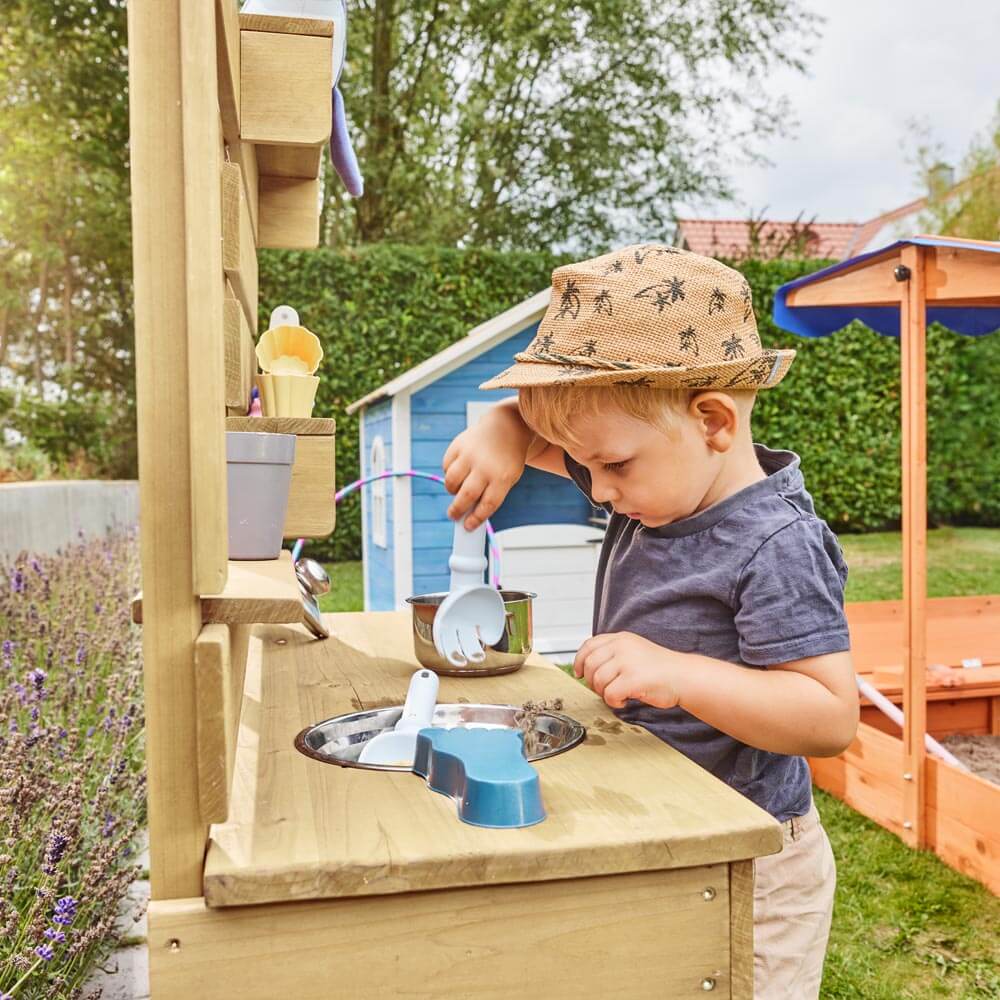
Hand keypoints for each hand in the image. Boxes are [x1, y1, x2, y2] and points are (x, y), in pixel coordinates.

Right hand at [442, 398, 534, 528]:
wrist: (506, 427)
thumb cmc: (506, 460)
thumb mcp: (507, 477)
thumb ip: (490, 494)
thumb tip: (467, 513)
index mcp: (502, 477)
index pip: (487, 504)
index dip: (476, 519)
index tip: (467, 527)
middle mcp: (485, 466)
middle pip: (467, 496)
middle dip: (457, 510)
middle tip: (453, 516)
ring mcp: (470, 454)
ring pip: (452, 481)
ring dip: (452, 490)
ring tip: (457, 491)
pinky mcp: (458, 445)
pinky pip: (447, 466)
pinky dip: (449, 473)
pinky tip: (458, 472)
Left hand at [574, 632, 684, 709]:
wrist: (683, 676)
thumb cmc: (660, 668)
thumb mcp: (634, 650)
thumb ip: (613, 653)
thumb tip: (586, 667)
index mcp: (621, 638)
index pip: (589, 645)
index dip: (579, 661)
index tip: (578, 673)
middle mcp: (622, 646)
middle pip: (589, 664)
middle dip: (591, 681)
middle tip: (603, 689)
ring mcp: (627, 662)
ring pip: (597, 680)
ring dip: (603, 693)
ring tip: (618, 695)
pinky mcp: (633, 679)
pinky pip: (609, 694)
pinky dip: (613, 702)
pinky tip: (624, 701)